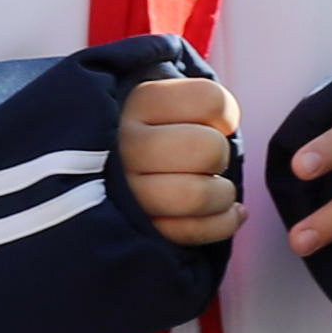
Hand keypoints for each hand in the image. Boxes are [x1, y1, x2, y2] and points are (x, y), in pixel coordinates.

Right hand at [120, 74, 244, 246]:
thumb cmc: (153, 130)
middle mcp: (125, 145)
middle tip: (209, 159)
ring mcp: (126, 192)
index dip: (225, 114)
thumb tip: (227, 123)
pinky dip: (223, 223)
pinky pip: (191, 232)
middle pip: (207, 149)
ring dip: (222, 195)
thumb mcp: (167, 100)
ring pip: (196, 196)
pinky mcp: (136, 229)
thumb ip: (201, 100)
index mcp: (138, 102)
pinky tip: (227, 212)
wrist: (104, 165)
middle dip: (220, 156)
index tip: (214, 122)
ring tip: (217, 189)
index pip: (210, 100)